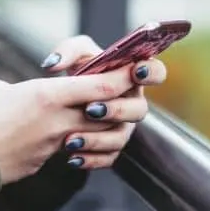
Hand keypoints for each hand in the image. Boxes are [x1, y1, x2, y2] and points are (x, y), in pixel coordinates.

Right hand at [0, 65, 138, 184]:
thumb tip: (10, 92)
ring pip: (94, 136)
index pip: (102, 86)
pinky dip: (77, 146)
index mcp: (46, 95)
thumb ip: (11, 86)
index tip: (133, 69)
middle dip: (119, 103)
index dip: (123, 77)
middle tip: (118, 94)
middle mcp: (57, 121)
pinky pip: (71, 153)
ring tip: (94, 118)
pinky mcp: (42, 163)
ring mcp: (52, 146)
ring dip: (100, 128)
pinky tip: (68, 141)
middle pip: (107, 113)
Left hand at [40, 35, 166, 169]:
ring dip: (97, 139)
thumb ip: (67, 51)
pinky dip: (90, 159)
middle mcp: (132, 102)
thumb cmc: (78, 71)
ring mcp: (124, 126)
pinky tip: (72, 157)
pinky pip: (108, 157)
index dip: (151, 72)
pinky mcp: (111, 147)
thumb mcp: (74, 54)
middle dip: (116, 110)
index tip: (135, 72)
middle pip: (139, 110)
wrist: (63, 101)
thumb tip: (53, 64)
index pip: (156, 72)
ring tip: (71, 139)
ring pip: (121, 137)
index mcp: (132, 76)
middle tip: (91, 109)